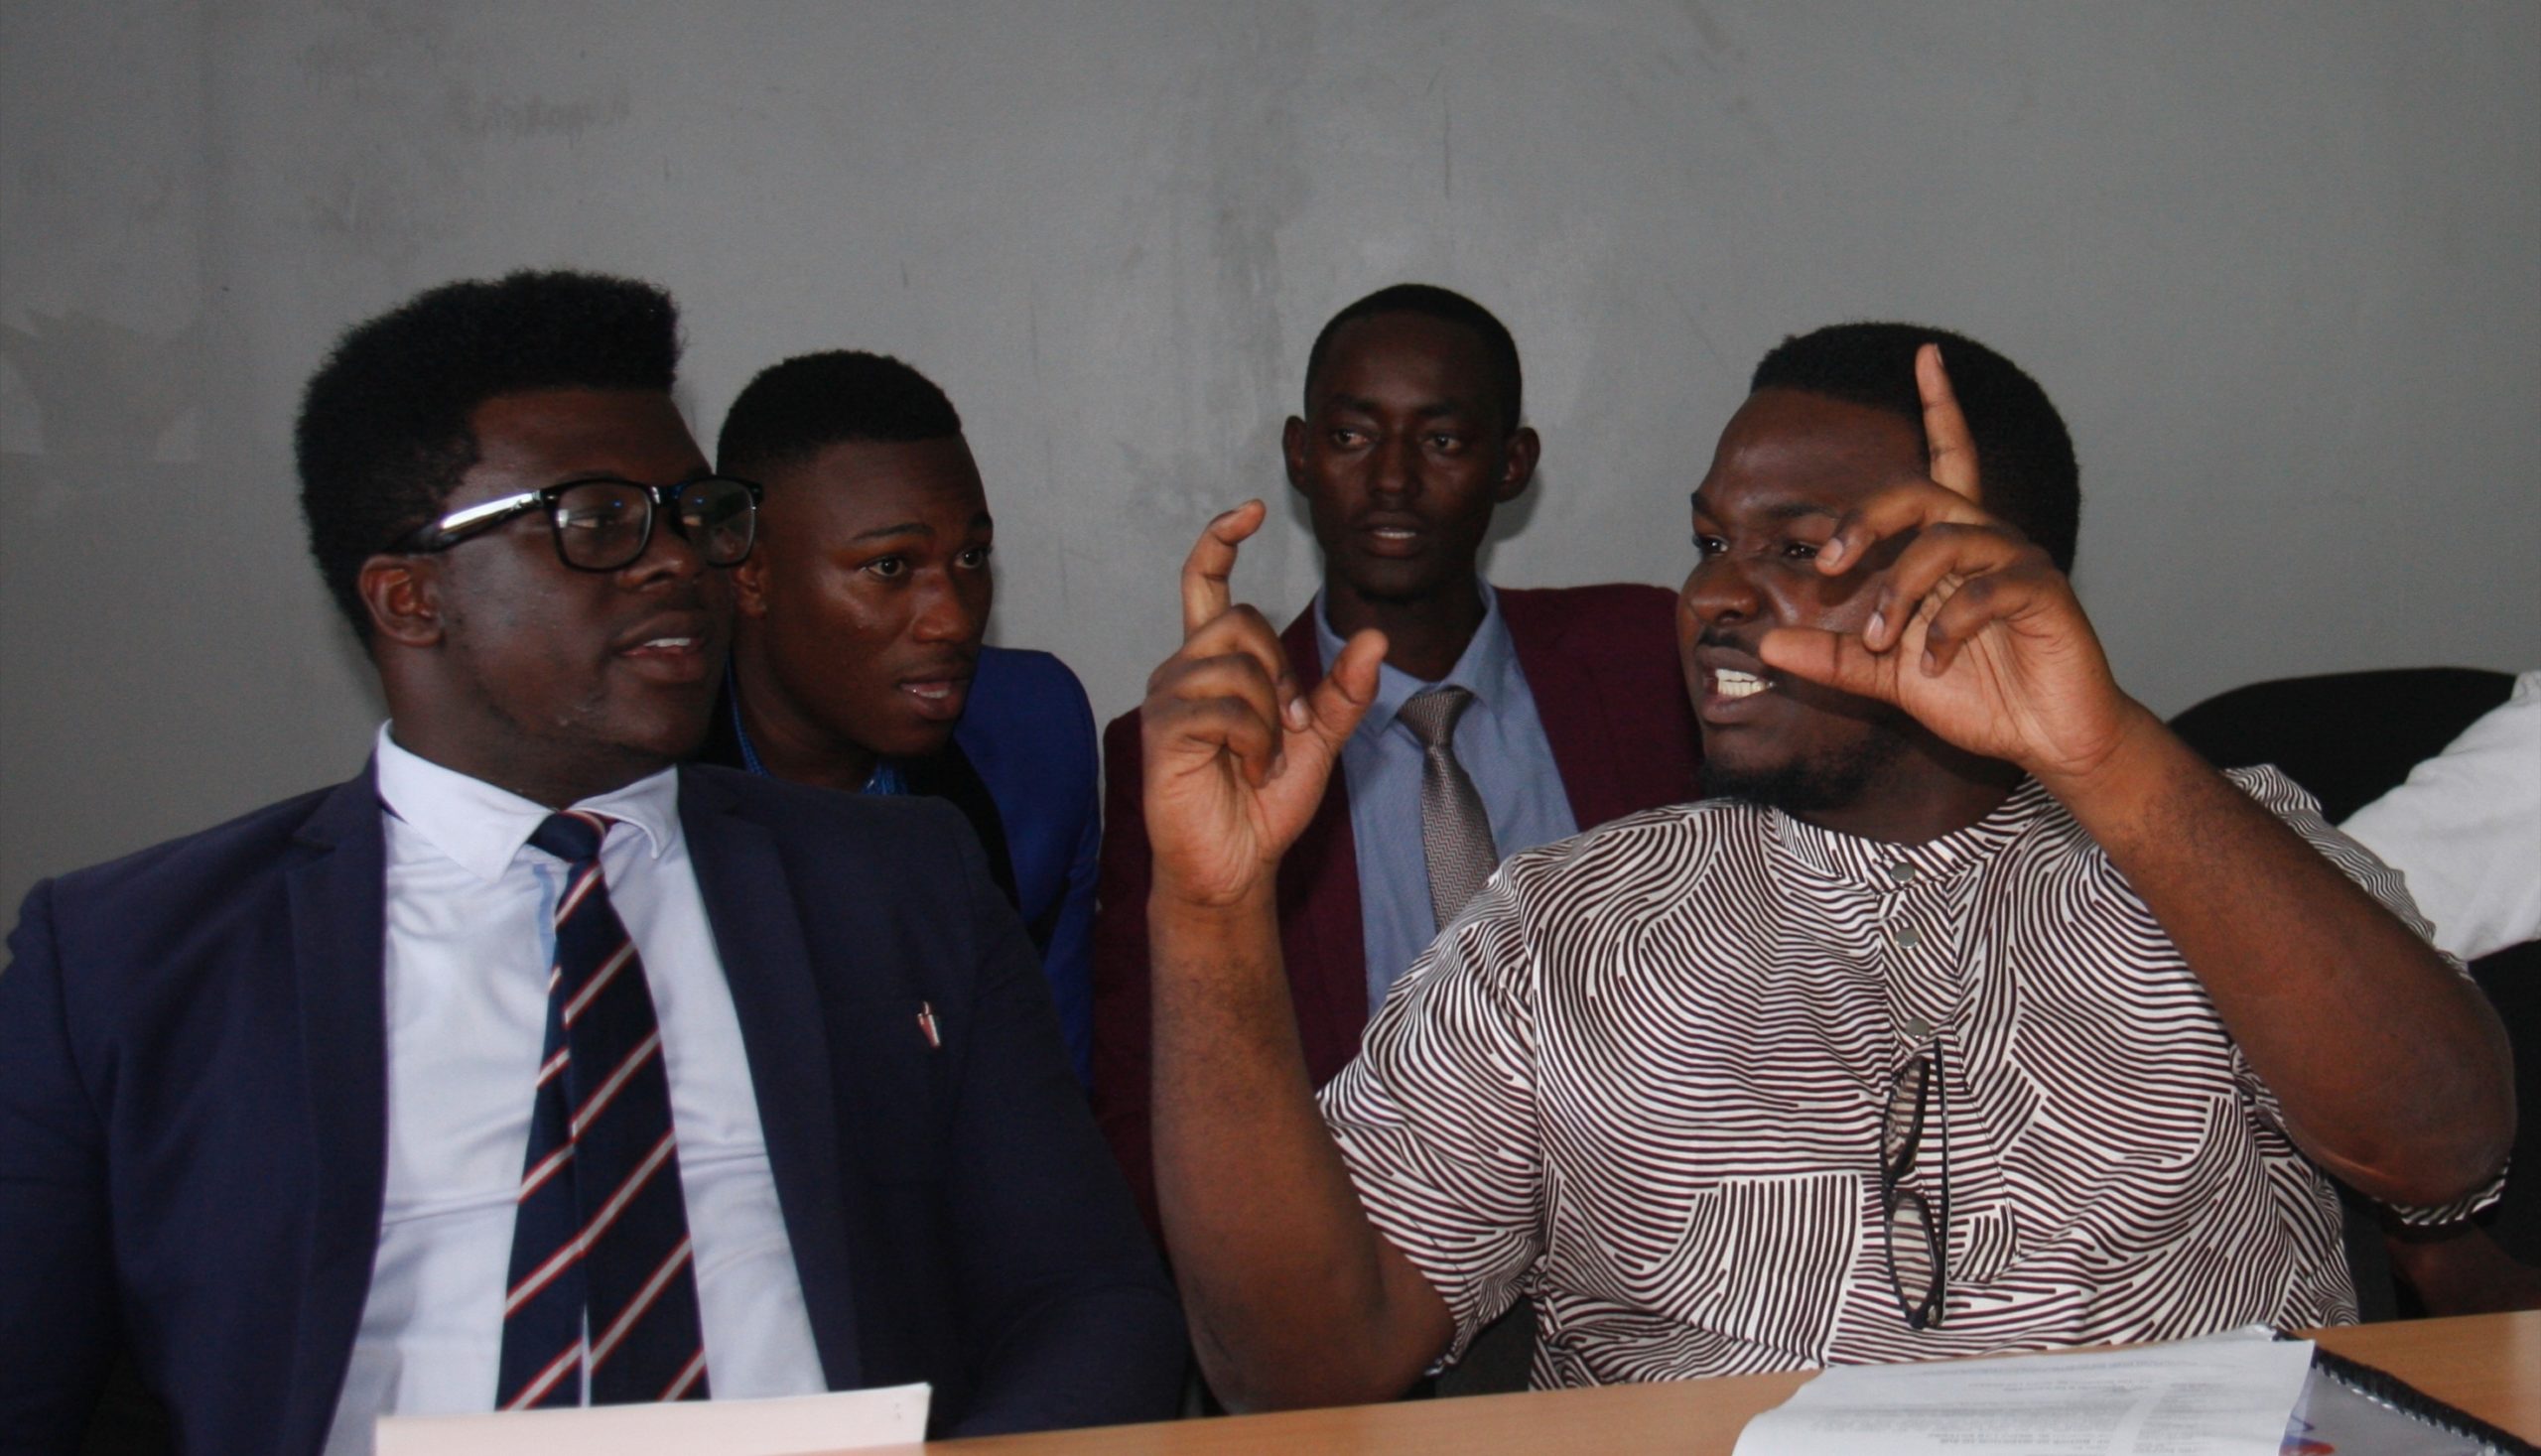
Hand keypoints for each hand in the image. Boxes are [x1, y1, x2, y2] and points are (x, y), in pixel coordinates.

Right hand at [1143, 502, 1385, 906]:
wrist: (1236, 863)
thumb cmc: (1265, 802)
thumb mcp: (1321, 740)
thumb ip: (1345, 691)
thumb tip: (1375, 637)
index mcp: (1214, 661)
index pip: (1206, 581)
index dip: (1222, 540)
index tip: (1251, 511)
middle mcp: (1183, 668)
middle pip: (1241, 619)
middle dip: (1280, 672)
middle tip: (1284, 727)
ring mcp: (1168, 696)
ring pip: (1237, 665)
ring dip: (1269, 718)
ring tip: (1259, 758)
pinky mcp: (1163, 729)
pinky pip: (1225, 707)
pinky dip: (1254, 742)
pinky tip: (1246, 771)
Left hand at [1756, 345, 2147, 784]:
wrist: (2045, 738)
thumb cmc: (1976, 696)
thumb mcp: (1886, 678)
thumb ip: (1831, 659)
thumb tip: (1766, 646)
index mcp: (1951, 546)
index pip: (1947, 461)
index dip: (1940, 408)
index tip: (1927, 354)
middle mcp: (1986, 539)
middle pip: (1922, 493)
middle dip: (1867, 520)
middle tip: (1831, 565)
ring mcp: (2019, 561)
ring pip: (1945, 542)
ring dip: (1897, 592)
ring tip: (1880, 640)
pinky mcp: (2046, 592)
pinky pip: (1987, 589)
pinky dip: (1946, 627)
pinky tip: (1933, 662)